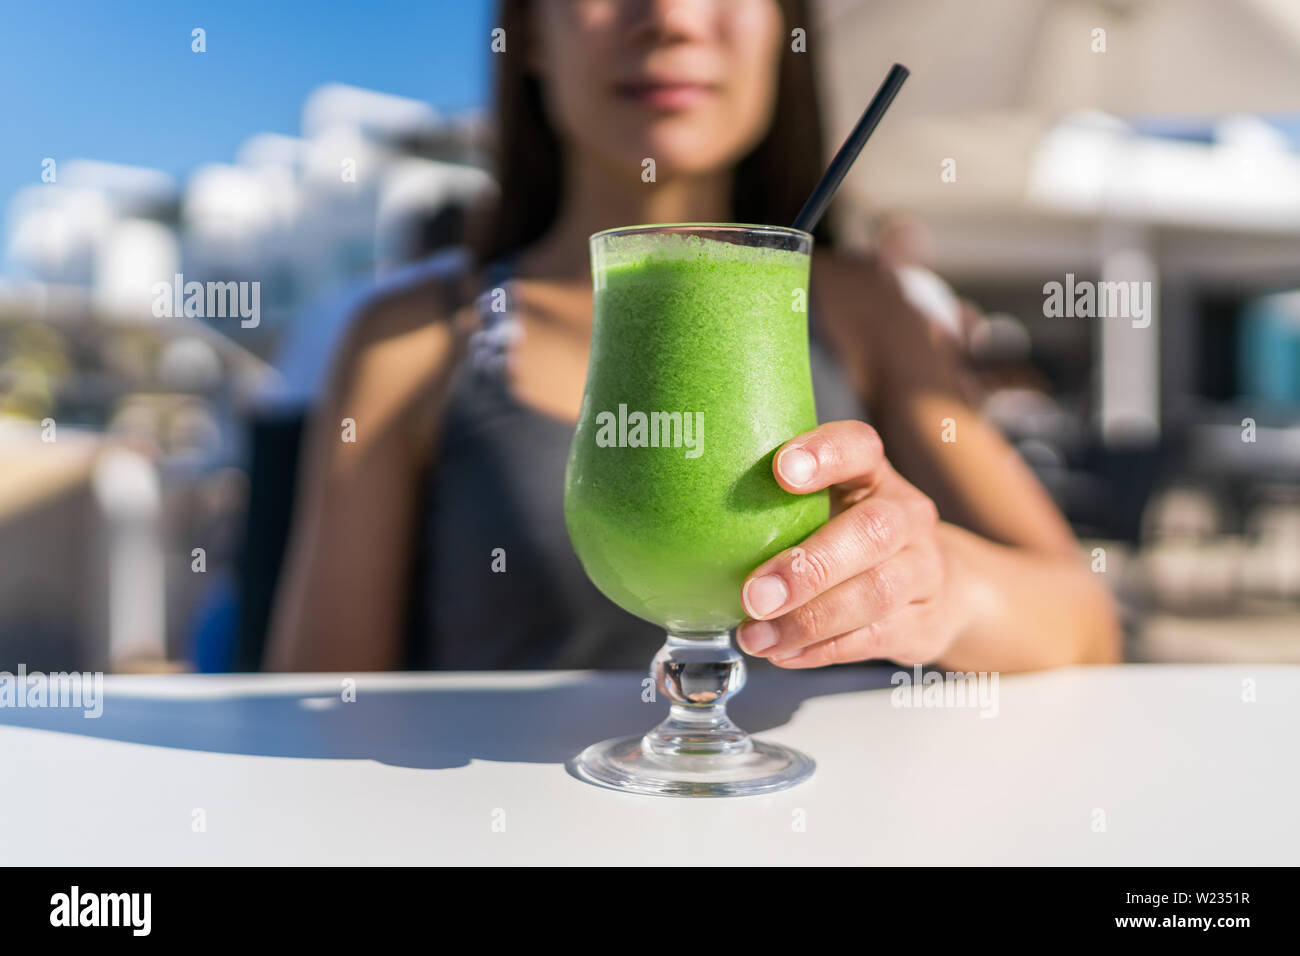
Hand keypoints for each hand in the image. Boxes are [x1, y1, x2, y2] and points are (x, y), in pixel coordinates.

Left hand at [736, 420, 970, 667]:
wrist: (939, 588)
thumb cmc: (851, 538)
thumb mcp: (824, 508)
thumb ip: (772, 506)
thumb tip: (679, 516)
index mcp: (873, 475)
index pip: (860, 447)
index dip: (825, 454)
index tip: (780, 469)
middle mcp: (905, 515)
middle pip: (872, 531)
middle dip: (809, 566)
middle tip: (754, 595)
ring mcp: (921, 569)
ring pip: (876, 592)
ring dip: (809, 620)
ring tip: (756, 637)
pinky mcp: (921, 621)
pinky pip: (874, 638)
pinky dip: (822, 649)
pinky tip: (783, 653)